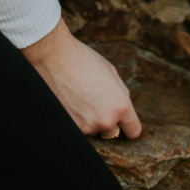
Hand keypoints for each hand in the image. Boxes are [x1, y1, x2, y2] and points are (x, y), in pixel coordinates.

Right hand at [21, 17, 141, 139]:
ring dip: (91, 120)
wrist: (55, 58)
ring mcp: (87, 126)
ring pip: (94, 130)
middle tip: (96, 101)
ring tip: (81, 97)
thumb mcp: (111, 72)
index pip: (133, 130)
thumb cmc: (84, 60)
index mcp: (121, 105)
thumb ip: (120, 93)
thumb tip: (122, 107)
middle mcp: (106, 120)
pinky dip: (78, 119)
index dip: (129, 125)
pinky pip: (80, 128)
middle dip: (107, 119)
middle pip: (113, 131)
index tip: (124, 121)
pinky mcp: (71, 127)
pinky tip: (72, 101)